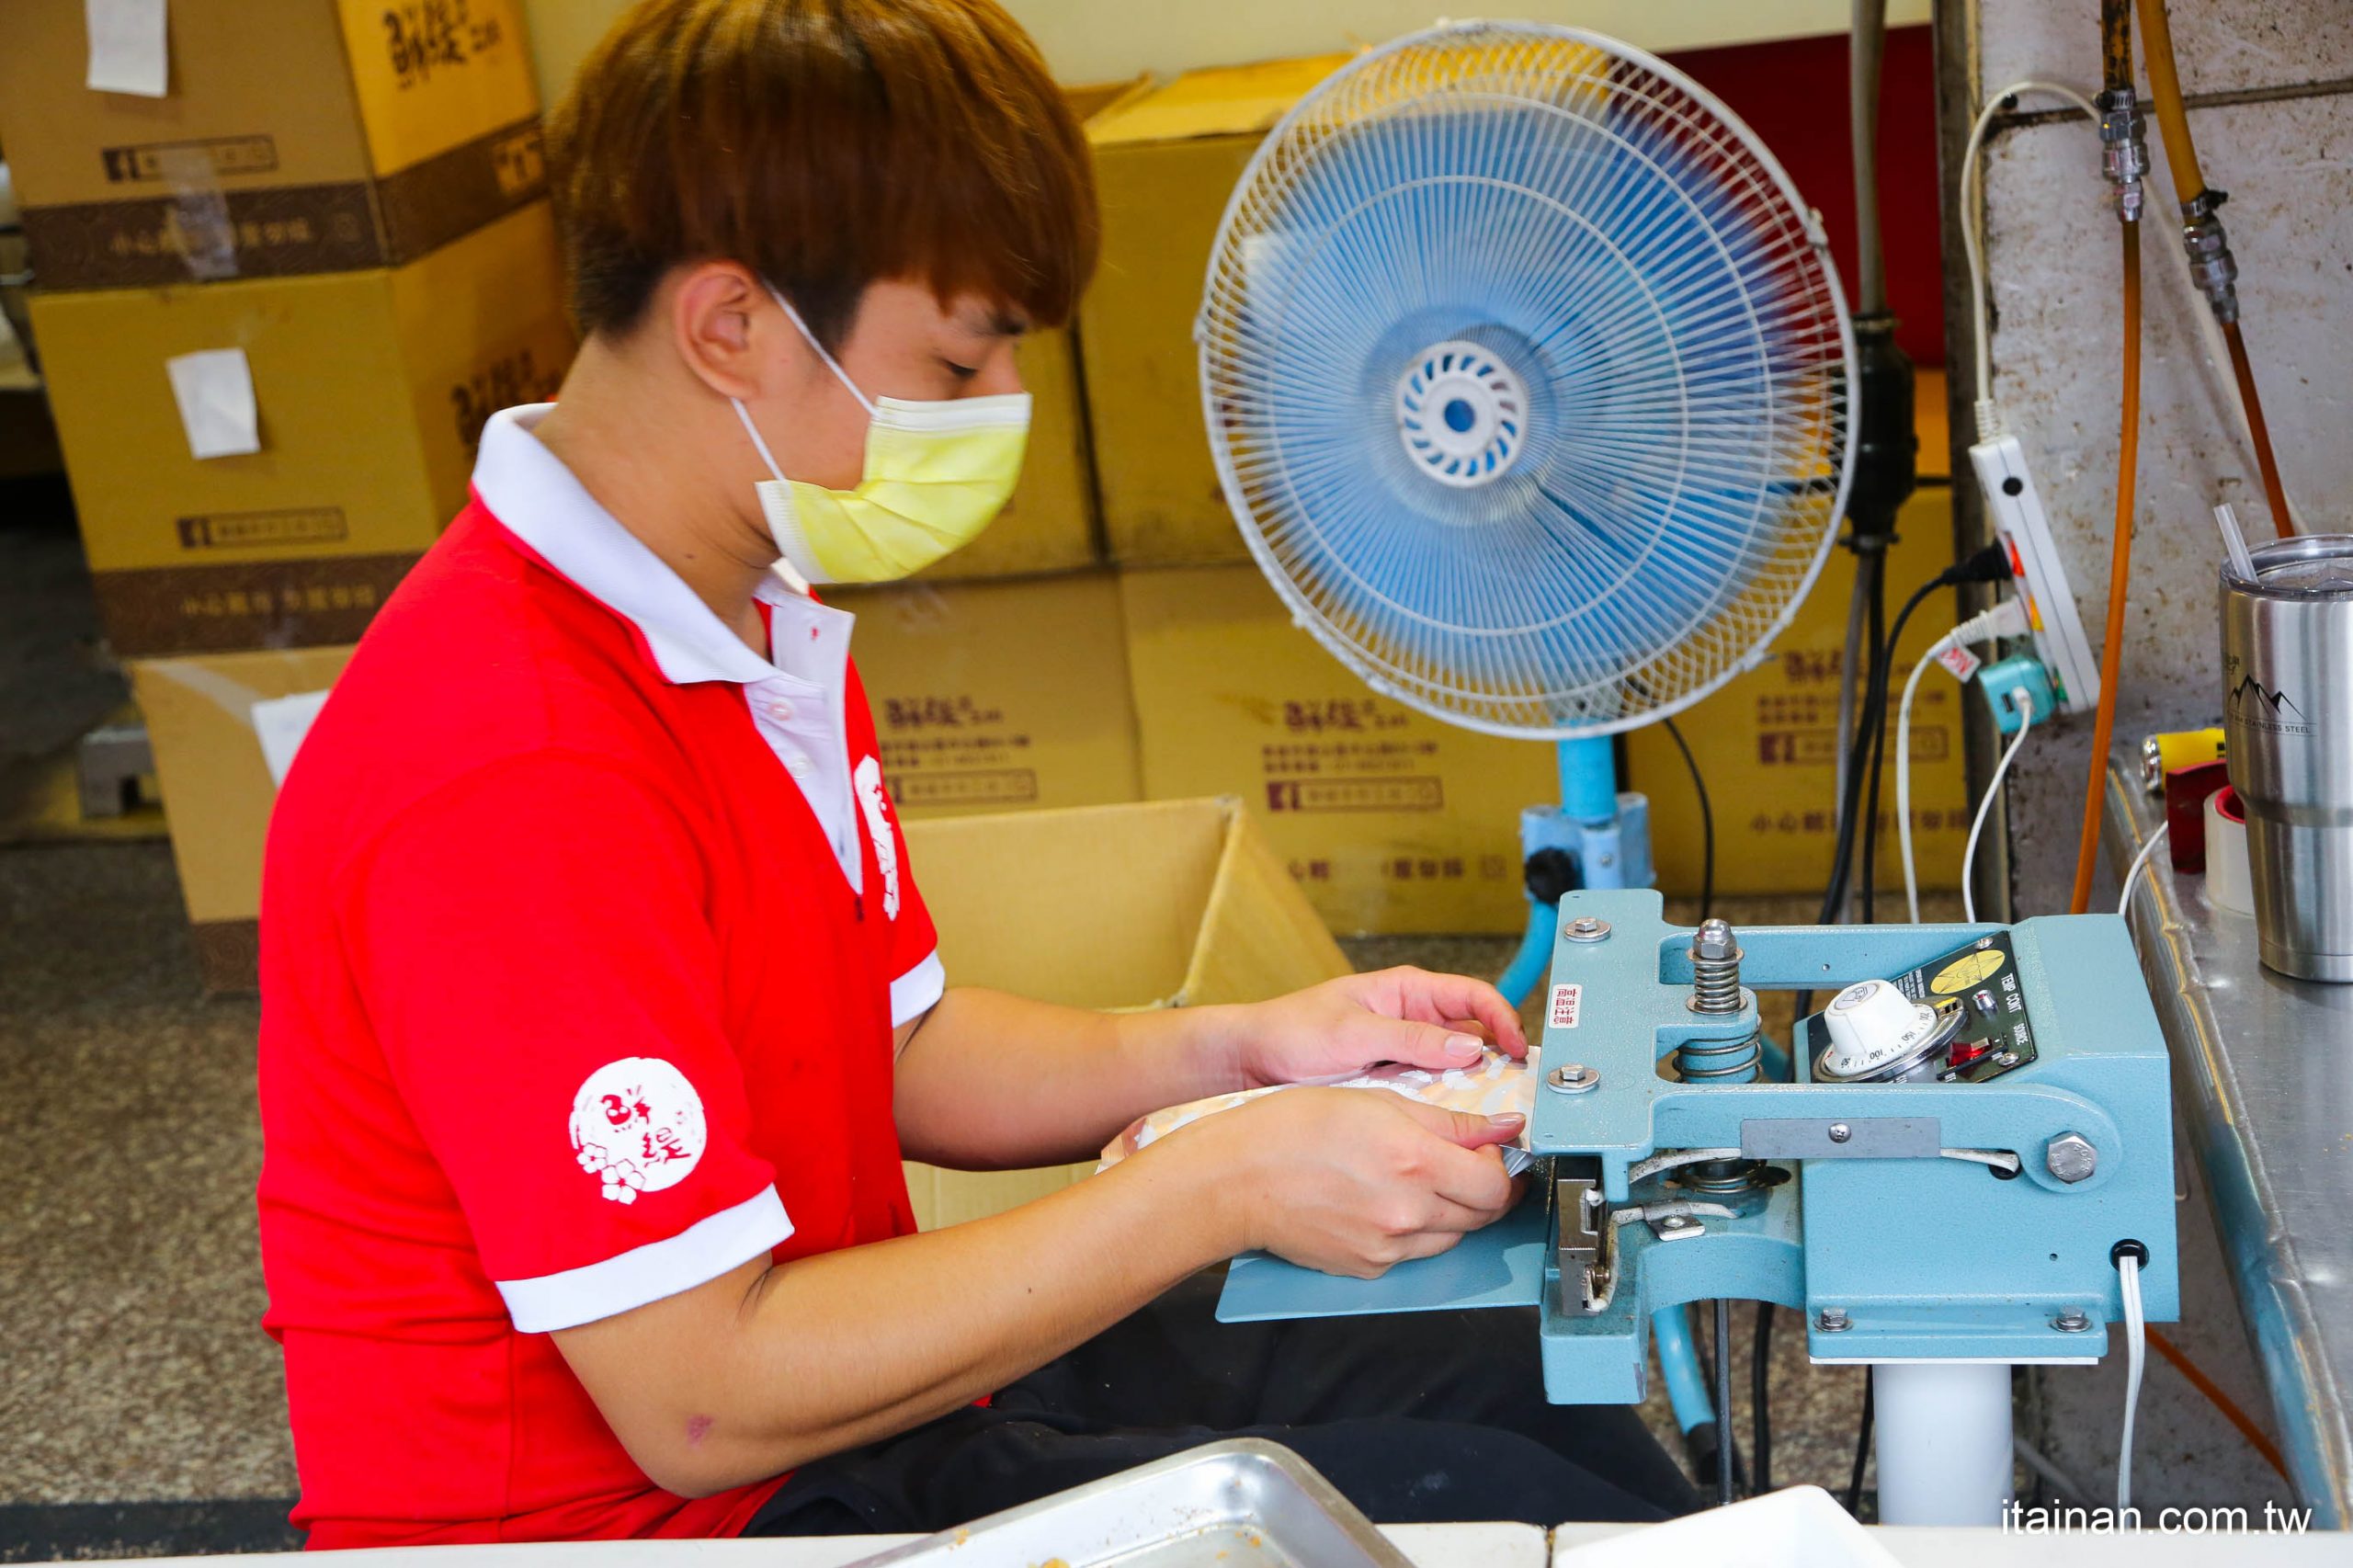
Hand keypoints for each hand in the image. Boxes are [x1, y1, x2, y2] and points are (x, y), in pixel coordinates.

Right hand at [1170, 1089, 1523, 1277]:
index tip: (1492, 1151)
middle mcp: (1408, 1212)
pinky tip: (1386, 1201)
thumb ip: (1449, 1120)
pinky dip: (1414, 1230)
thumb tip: (1502, 1128)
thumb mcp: (1377, 1100)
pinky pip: (1414, 1252)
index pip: (1496, 1184)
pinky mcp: (1369, 1267)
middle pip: (1481, 1214)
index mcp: (1415, 1162)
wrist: (1236, 1178)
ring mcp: (1388, 1247)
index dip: (1502, 1166)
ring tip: (1417, 1180)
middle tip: (1467, 1165)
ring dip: (1452, 1211)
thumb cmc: (1292, 1128)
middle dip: (1484, 1188)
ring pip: (1451, 1236)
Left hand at [1228, 966, 1527, 1088]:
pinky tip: (1454, 1125)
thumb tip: (1466, 1046)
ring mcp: (1404, 1052)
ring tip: (1493, 1112)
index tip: (1518, 1049)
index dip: (1504, 1019)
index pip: (1474, 995)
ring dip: (1476, 1086)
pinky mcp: (1393, 1082)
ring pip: (1456, 1067)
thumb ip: (1409, 1038)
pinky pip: (1432, 1091)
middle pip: (1474, 1034)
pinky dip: (1448, 1105)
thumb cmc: (1291, 1032)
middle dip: (1499, 1058)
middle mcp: (1411, 1019)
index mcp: (1405, 991)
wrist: (1251, 1063)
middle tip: (1517, 1089)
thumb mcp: (1352, 1032)